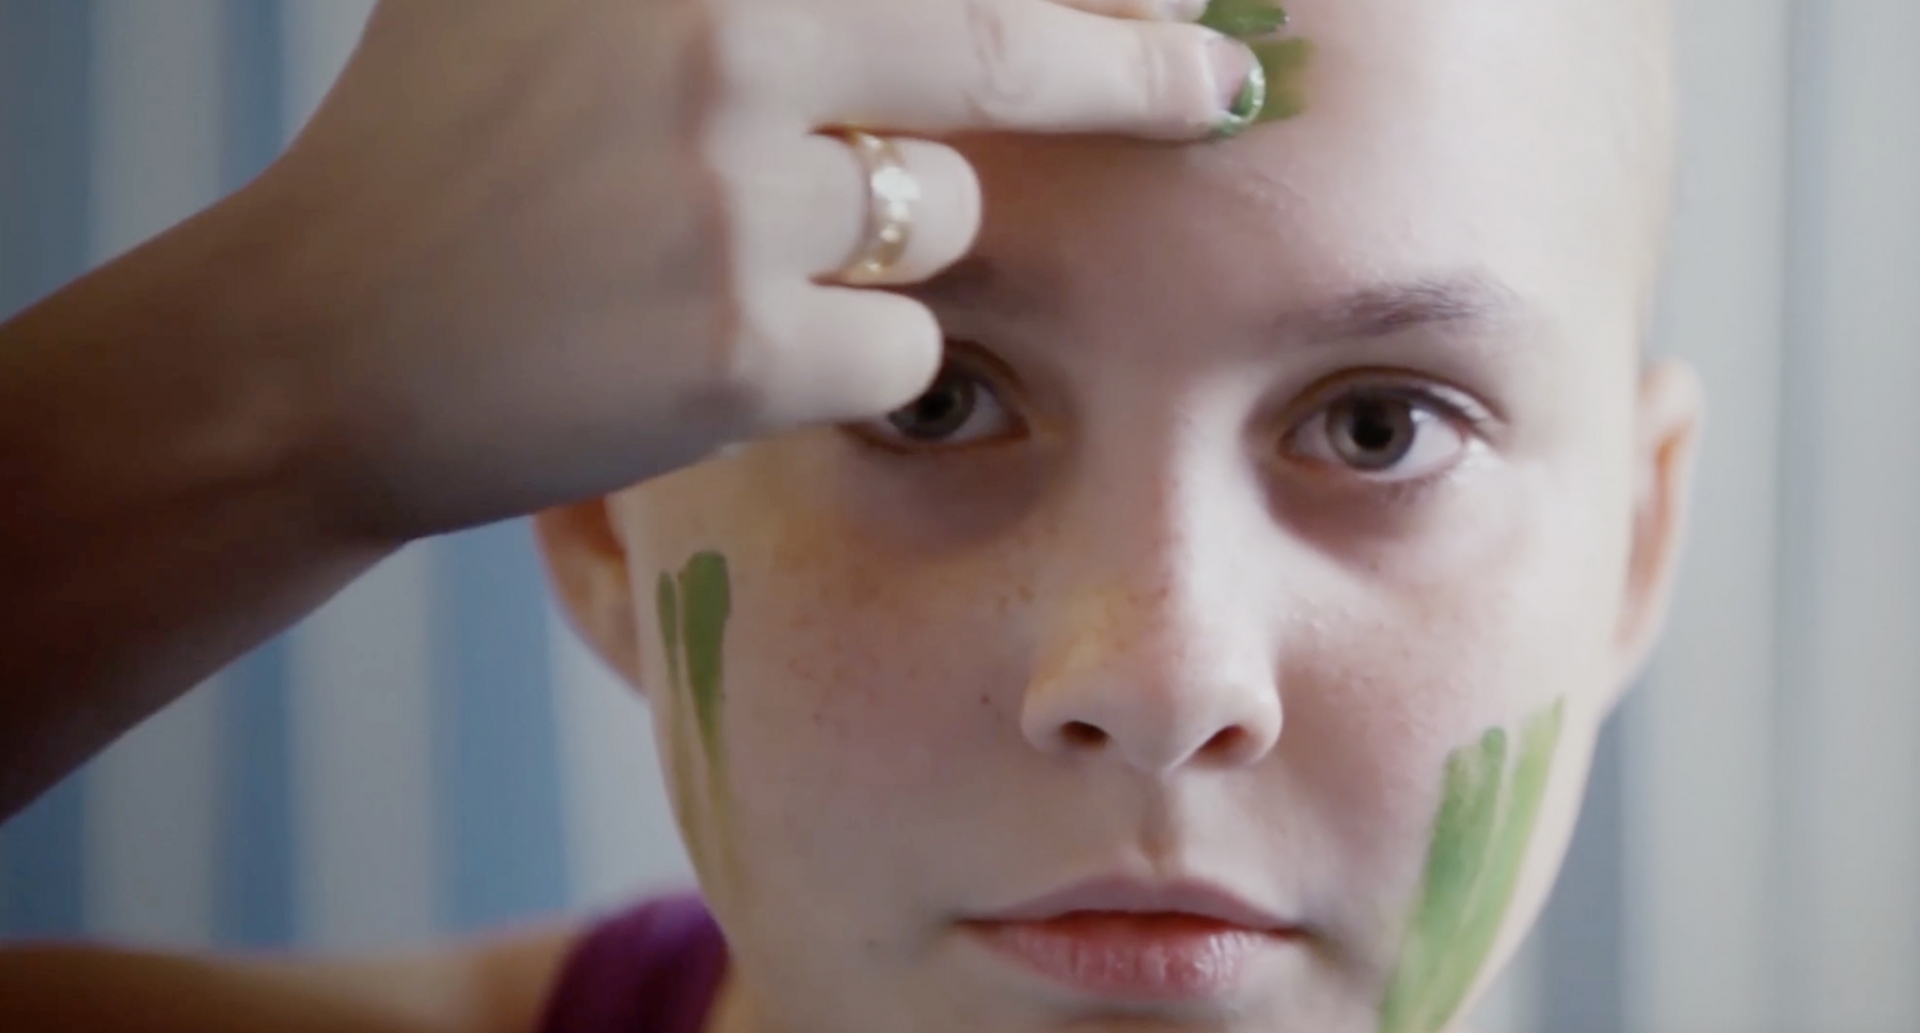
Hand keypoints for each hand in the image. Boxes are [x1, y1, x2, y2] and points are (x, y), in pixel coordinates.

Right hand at [248, 0, 1256, 540]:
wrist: (329, 343)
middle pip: (1001, 50)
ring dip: (894, 244)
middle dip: (1134, 71)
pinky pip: (901, 350)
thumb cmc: (450, 149)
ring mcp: (736, 196)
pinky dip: (856, 359)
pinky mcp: (746, 349)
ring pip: (943, 220)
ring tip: (740, 263)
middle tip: (1221, 88)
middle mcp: (719, 39)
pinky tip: (735, 352)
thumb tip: (903, 19)